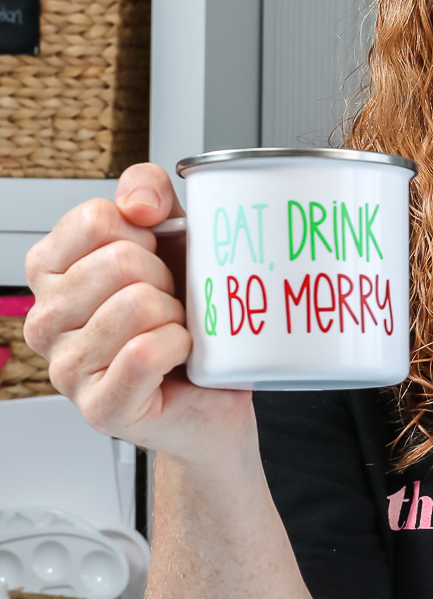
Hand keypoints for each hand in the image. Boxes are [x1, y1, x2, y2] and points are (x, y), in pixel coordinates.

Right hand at [24, 163, 253, 464]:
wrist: (220, 384)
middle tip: (170, 301)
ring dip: (176, 314)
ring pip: (135, 305)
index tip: (154, 256)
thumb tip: (138, 202)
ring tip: (174, 329)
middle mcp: (46, 319)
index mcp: (53, 271)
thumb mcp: (174, 234)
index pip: (93, 219)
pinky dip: (178, 346)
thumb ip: (149, 192)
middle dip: (164, 277)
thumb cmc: (188, 309)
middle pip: (117, 261)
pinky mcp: (101, 407)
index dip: (144, 232)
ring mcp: (67, 368)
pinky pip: (144, 353)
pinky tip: (179, 354)